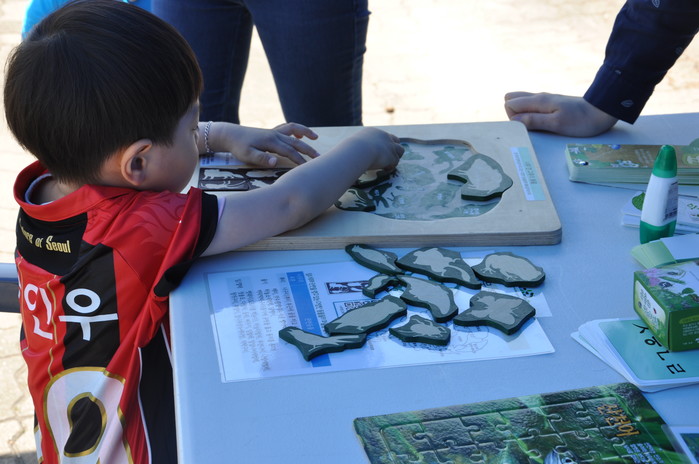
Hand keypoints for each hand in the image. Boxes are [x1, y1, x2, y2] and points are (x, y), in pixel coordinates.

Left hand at [206, 122, 319, 165]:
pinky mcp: (271, 132)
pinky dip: (295, 130)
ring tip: (315, 137)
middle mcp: (275, 135)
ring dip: (305, 133)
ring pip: (294, 131)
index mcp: (271, 142)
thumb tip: (275, 161)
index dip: (300, 160)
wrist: (229, 134)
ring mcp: (273, 132)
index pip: (290, 152)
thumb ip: (262, 158)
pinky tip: (299, 135)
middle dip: (308, 149)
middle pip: (296, 142)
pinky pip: (287, 128)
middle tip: (319, 157)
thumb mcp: (247, 155)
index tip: (309, 168)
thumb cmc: (238, 147)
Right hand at [344, 127, 404, 170]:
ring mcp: (390, 146)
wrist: (358, 151)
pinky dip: (391, 166)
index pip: (382, 136)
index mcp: (373, 132)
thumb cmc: (350, 149)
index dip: (382, 144)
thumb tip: (344, 154)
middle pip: (395, 140)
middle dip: (393, 148)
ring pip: (400, 150)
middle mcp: (384, 136)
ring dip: (396, 157)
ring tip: (389, 164)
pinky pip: (396, 162)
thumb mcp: (352, 145)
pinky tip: (385, 170)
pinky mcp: (392, 156)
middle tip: (387, 157)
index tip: (379, 151)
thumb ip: (353, 148)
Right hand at [504, 92, 618, 136]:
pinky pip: (533, 106)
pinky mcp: (553, 103)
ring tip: (537, 126)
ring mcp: (546, 99)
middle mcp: (539, 97)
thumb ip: (533, 121)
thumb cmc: (581, 120)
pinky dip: (532, 114)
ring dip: (523, 114)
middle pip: (513, 100)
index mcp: (538, 101)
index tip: (528, 127)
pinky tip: (543, 122)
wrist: (603, 111)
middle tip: (530, 126)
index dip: (513, 118)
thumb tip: (514, 121)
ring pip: (523, 102)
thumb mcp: (556, 124)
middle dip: (514, 114)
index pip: (510, 104)